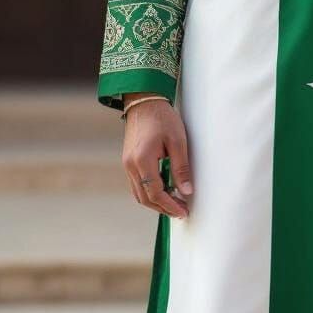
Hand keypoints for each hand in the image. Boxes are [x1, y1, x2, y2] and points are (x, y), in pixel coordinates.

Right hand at [121, 93, 193, 218]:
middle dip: (163, 208)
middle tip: (181, 211)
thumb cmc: (163, 118)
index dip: (170, 205)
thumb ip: (181, 168)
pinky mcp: (128, 161)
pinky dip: (149, 192)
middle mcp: (131, 165)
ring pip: (139, 193)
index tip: (183, 212)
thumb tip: (186, 191)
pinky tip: (164, 191)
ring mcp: (127, 164)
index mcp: (142, 161)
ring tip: (174, 204)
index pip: (156, 193)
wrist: (144, 101)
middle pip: (145, 198)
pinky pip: (136, 184)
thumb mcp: (177, 141)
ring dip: (156, 202)